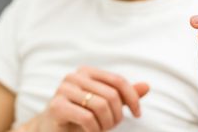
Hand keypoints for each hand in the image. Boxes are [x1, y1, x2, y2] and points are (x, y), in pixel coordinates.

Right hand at [29, 66, 148, 131]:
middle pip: (111, 95)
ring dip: (106, 124)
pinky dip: (94, 130)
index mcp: (87, 72)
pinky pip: (87, 118)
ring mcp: (63, 89)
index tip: (137, 114)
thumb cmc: (79, 117)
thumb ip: (123, 96)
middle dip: (117, 116)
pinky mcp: (57, 106)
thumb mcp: (104, 105)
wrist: (50, 130)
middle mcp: (74, 76)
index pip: (118, 81)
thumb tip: (147, 86)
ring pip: (101, 106)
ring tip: (101, 129)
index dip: (132, 98)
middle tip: (111, 127)